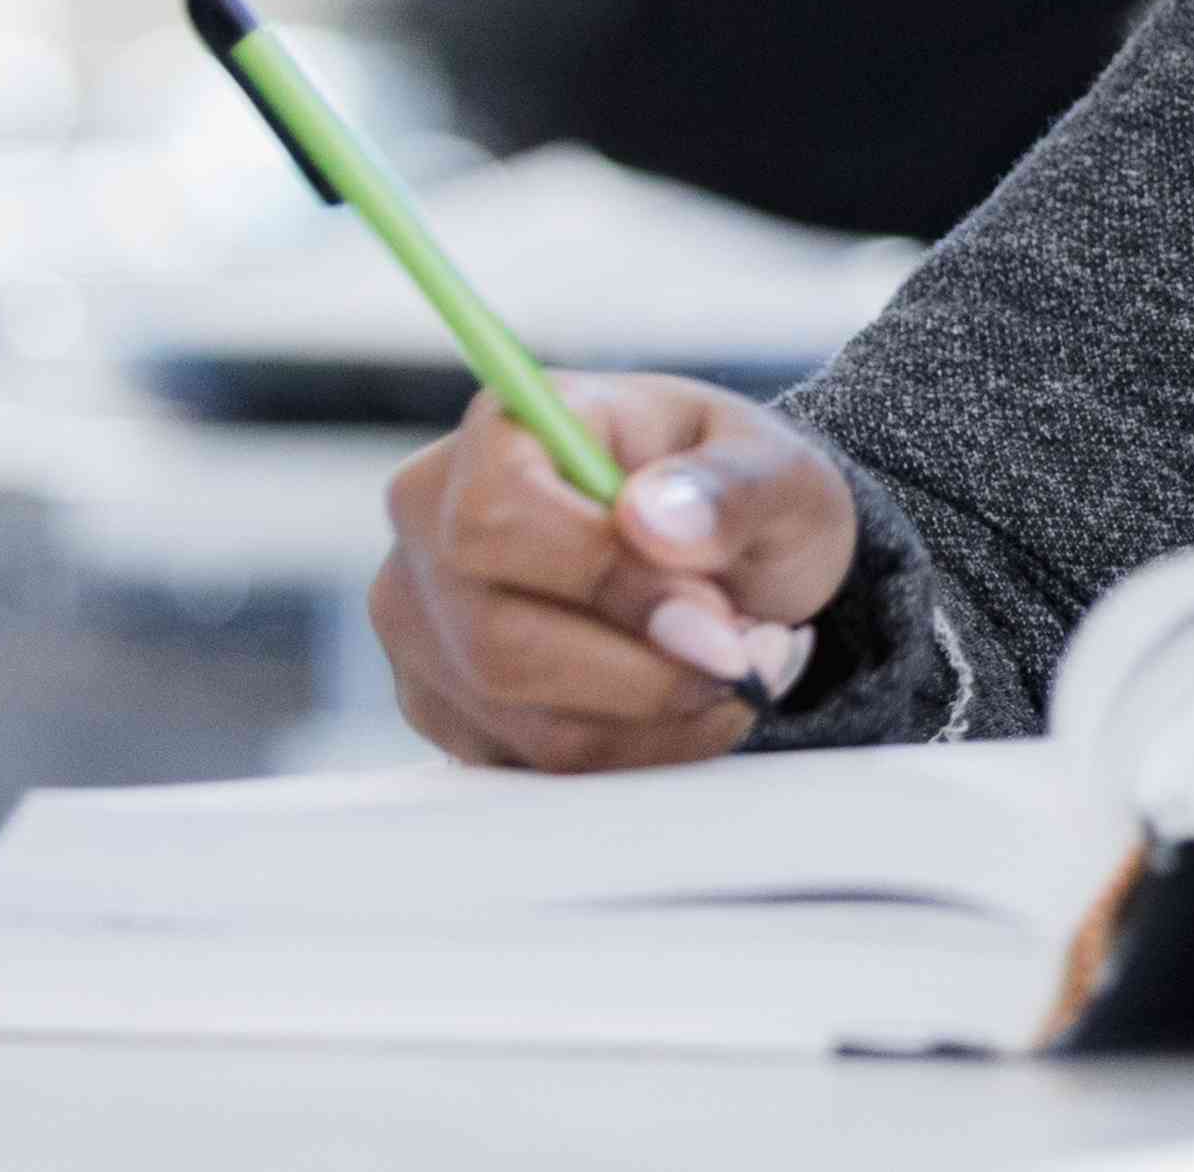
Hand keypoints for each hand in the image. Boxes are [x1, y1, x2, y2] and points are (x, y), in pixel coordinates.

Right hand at [370, 374, 855, 772]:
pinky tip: (683, 704)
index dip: (606, 579)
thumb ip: (730, 489)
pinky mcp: (441, 704)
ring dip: (656, 719)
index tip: (713, 608)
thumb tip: (653, 522)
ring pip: (526, 722)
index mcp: (505, 428)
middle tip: (744, 656)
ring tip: (729, 672)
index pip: (496, 516)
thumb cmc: (731, 496)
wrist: (718, 558)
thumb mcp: (773, 467)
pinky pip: (534, 765)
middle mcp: (431, 520)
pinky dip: (634, 752)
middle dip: (646, 673)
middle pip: (499, 643)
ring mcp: (421, 621)